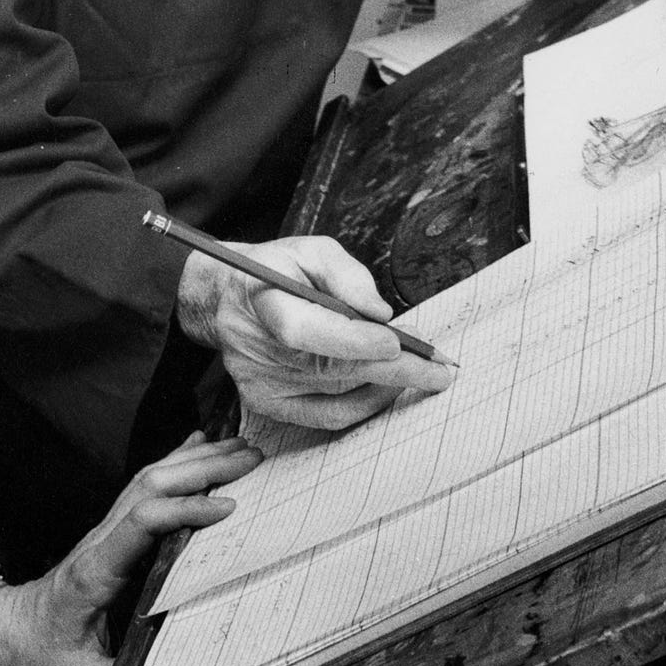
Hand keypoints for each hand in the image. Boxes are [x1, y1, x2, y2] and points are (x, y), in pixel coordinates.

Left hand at [0, 433, 263, 665]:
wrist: (5, 631)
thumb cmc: (40, 651)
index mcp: (95, 571)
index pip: (142, 522)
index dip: (185, 510)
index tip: (227, 508)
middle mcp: (101, 541)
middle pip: (150, 486)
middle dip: (202, 467)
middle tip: (251, 458)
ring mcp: (105, 531)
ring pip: (149, 479)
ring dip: (194, 459)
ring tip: (238, 446)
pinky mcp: (110, 532)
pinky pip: (144, 487)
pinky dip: (175, 462)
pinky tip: (197, 446)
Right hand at [175, 235, 454, 430]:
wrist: (225, 299)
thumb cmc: (275, 270)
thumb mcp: (309, 249)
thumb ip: (346, 275)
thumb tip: (380, 314)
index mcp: (263, 301)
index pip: (305, 331)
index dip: (351, 341)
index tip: (396, 343)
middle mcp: (256, 349)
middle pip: (334, 369)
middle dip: (395, 370)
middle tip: (439, 370)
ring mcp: (260, 383)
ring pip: (338, 395)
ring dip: (386, 386)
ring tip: (421, 372)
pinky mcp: (267, 405)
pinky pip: (327, 416)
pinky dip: (364, 405)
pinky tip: (387, 388)